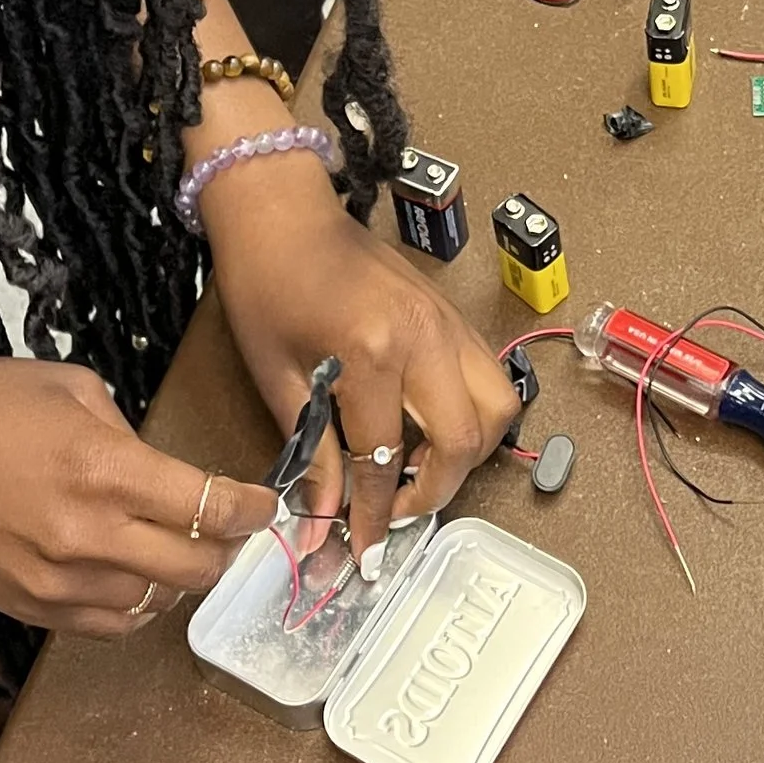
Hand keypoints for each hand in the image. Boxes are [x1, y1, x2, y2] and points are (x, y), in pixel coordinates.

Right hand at [0, 360, 279, 639]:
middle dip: (227, 549)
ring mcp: (55, 580)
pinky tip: (133, 580)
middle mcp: (87, 533)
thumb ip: (124, 432)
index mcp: (103, 468)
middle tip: (230, 530)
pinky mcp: (27, 607)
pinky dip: (133, 607)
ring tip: (177, 552)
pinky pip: (106, 625)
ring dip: (178, 580)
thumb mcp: (66, 387)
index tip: (264, 503)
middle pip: (195, 567)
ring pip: (154, 603)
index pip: (209, 505)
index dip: (252, 508)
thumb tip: (157, 469)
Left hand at [199, 153, 520, 567]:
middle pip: (464, 440)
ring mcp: (448, 322)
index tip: (362, 551)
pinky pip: (488, 378)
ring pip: (496, 409)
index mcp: (373, 352)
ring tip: (416, 467)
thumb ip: (312, 453)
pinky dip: (469, 415)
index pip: (384, 458)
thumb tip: (321, 523)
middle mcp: (425, 337)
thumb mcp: (277, 377)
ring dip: (466, 452)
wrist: (282, 211)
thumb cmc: (266, 283)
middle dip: (433, 490)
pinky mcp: (453, 315)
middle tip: (391, 510)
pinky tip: (425, 427)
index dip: (372, 515)